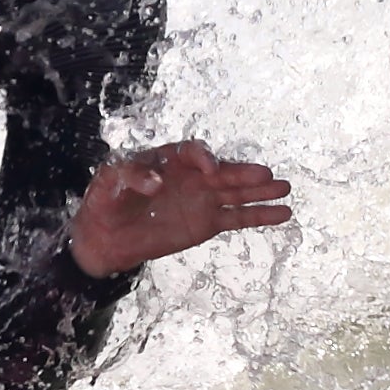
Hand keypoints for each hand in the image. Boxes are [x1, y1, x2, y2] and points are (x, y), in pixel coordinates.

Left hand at [67, 142, 292, 278]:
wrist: (104, 237)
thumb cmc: (105, 201)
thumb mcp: (108, 181)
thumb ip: (131, 175)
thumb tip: (157, 183)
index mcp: (169, 159)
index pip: (192, 152)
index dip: (203, 157)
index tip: (209, 169)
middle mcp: (191, 176)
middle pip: (223, 170)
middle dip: (244, 172)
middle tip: (266, 175)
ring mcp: (203, 199)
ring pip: (237, 193)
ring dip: (261, 191)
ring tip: (285, 189)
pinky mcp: (207, 223)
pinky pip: (238, 217)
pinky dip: (260, 216)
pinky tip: (282, 214)